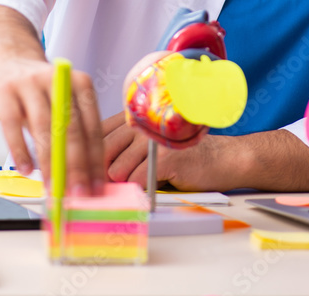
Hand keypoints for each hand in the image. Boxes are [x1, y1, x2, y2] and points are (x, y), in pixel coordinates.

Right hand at [0, 51, 105, 194]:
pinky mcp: (4, 92)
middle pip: (71, 128)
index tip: (95, 187)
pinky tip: (26, 170)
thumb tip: (85, 177)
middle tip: (78, 194)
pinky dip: (20, 151)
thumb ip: (73, 132)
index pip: (92, 127)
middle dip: (76, 166)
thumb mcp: (62, 103)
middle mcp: (57, 79)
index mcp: (79, 83)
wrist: (8, 62)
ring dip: (50, 163)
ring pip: (44, 128)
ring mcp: (29, 84)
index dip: (95, 160)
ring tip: (53, 188)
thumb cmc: (40, 91)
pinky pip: (12, 126)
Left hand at [102, 112, 236, 191]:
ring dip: (123, 184)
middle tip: (104, 189)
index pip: (99, 132)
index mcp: (136, 118)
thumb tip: (92, 170)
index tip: (86, 172)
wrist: (221, 159)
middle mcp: (143, 124)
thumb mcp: (150, 145)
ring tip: (134, 187)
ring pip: (117, 169)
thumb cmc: (183, 155)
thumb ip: (124, 149)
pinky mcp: (166, 157)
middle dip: (101, 174)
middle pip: (103, 151)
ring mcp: (154, 139)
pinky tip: (148, 190)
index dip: (89, 155)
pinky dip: (139, 191)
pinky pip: (137, 179)